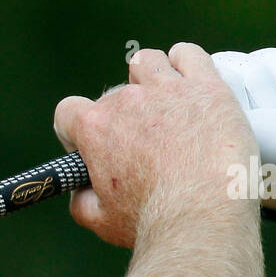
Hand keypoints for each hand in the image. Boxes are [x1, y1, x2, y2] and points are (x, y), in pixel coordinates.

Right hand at [53, 43, 256, 248]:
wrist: (203, 217)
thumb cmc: (152, 221)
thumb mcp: (101, 221)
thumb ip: (81, 200)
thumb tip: (80, 191)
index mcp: (95, 129)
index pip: (69, 111)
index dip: (77, 130)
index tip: (93, 147)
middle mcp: (127, 101)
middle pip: (112, 94)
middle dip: (122, 117)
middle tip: (141, 145)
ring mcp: (168, 90)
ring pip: (147, 63)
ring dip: (149, 78)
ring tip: (163, 102)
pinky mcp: (206, 87)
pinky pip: (188, 55)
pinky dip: (184, 62)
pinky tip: (188, 78)